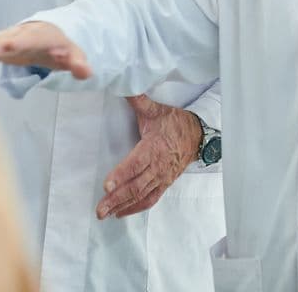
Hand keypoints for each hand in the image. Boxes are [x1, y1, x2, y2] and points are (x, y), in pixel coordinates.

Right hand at [0, 21, 90, 78]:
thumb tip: (87, 73)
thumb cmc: (60, 46)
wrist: (47, 35)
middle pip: (8, 39)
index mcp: (39, 35)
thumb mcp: (73, 54)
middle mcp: (20, 35)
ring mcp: (8, 40)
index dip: (16, 43)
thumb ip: (78, 63)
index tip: (5, 47)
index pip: (28, 40)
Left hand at [96, 96, 200, 219]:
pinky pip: (150, 199)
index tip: (106, 185)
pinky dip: (135, 208)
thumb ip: (137, 99)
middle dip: (116, 198)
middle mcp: (158, 166)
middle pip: (136, 185)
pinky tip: (120, 213)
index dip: (121, 174)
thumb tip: (122, 83)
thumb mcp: (155, 109)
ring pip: (141, 195)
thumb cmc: (173, 122)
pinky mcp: (164, 184)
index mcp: (154, 147)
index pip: (136, 163)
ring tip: (104, 214)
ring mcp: (162, 177)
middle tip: (99, 209)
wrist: (198, 135)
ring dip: (122, 206)